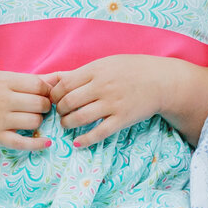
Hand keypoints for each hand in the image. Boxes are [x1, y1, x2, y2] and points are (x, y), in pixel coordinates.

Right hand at [0, 71, 53, 150]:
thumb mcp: (3, 78)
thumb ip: (31, 79)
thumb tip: (61, 77)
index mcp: (3, 82)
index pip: (38, 85)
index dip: (48, 91)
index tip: (45, 95)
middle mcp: (0, 100)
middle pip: (39, 104)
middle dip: (45, 106)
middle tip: (40, 107)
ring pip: (34, 121)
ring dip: (38, 121)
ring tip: (31, 118)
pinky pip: (23, 143)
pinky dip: (38, 144)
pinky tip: (47, 142)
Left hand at [47, 55, 182, 145]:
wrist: (160, 80)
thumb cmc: (129, 70)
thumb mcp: (103, 64)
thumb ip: (76, 73)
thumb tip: (47, 79)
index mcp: (95, 71)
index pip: (63, 85)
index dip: (54, 95)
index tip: (55, 100)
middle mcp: (102, 87)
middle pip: (69, 102)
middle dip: (59, 110)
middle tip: (61, 113)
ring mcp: (112, 104)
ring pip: (80, 118)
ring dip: (68, 124)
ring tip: (67, 124)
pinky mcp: (122, 119)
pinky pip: (99, 133)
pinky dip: (85, 140)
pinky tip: (77, 142)